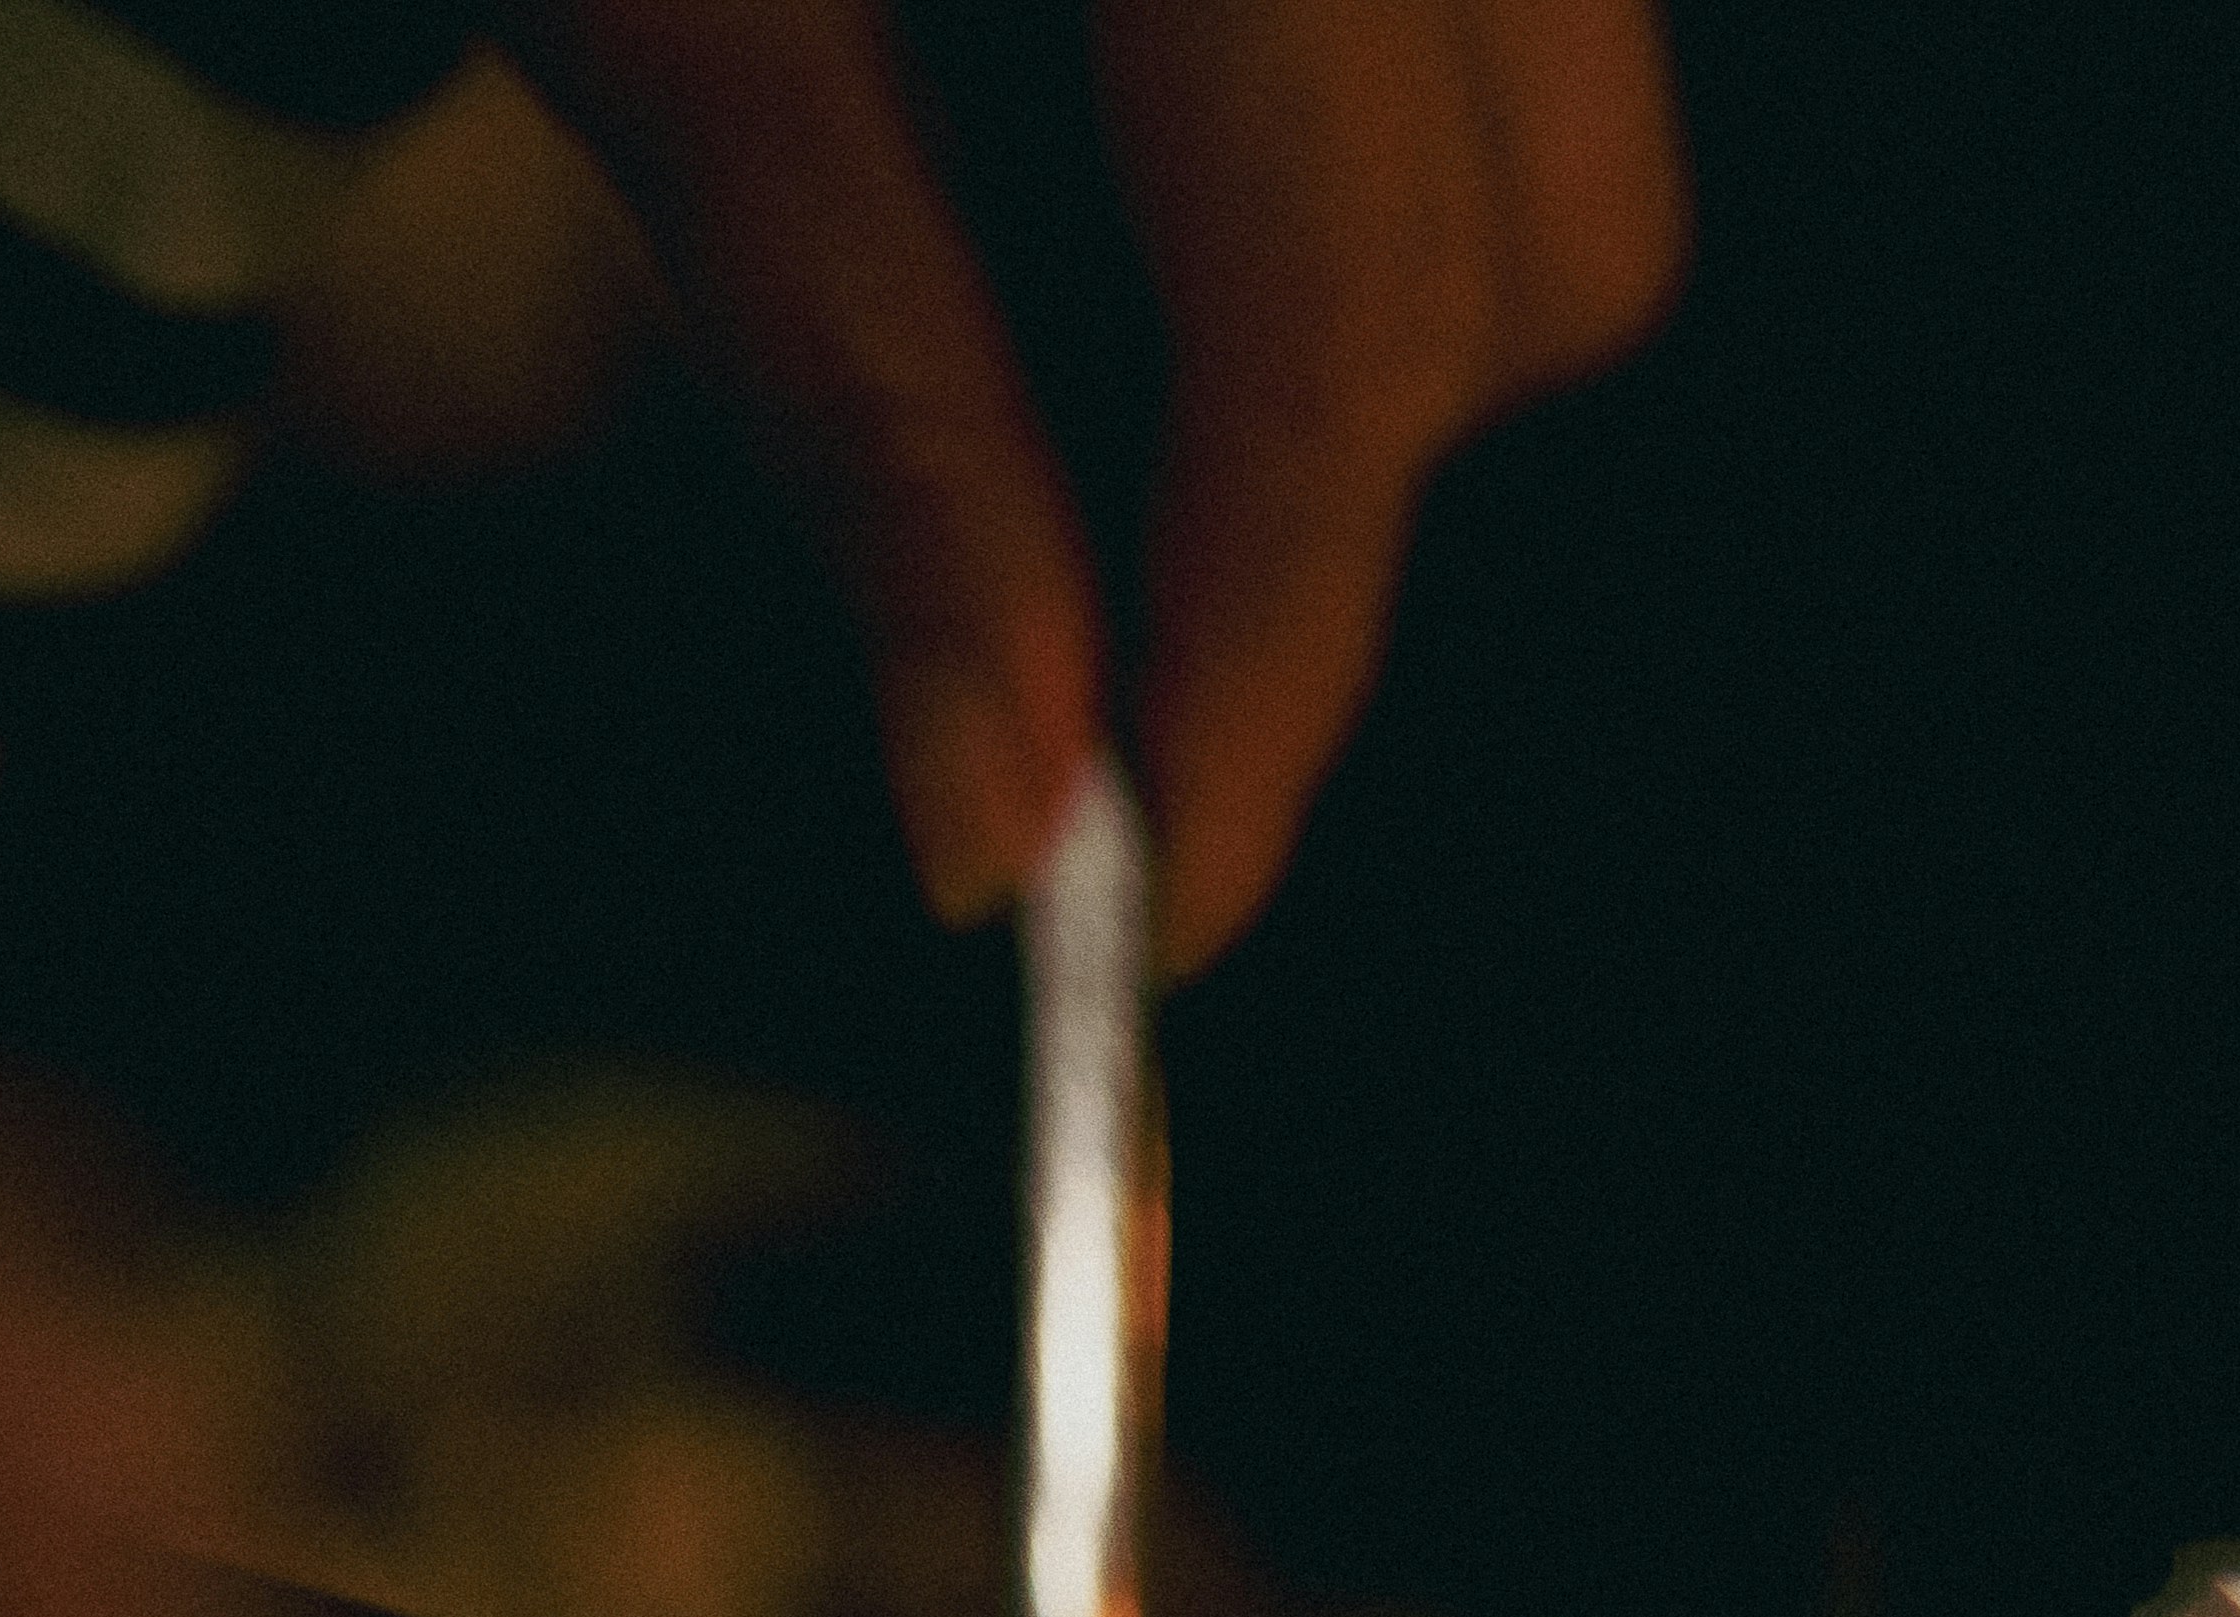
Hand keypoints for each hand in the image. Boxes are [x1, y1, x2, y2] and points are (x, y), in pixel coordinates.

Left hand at [516, 0, 1683, 960]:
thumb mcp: (667, 25)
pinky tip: (1093, 190)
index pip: (1348, 316)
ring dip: (1337, 336)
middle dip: (1331, 484)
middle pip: (1558, 249)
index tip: (1168, 905)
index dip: (1266, 644)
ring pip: (1572, 166)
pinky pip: (1508, 57)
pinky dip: (1321, 196)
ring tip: (1032, 337)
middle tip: (1069, 625)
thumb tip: (998, 824)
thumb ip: (856, 385)